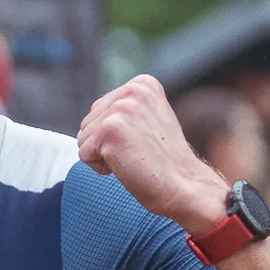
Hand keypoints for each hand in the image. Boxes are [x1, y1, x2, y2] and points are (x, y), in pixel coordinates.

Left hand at [77, 75, 227, 233]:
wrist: (185, 186)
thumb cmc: (165, 161)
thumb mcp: (148, 120)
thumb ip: (126, 109)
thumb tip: (95, 114)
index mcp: (143, 83)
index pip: (100, 109)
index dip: (117, 134)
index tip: (145, 142)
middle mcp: (132, 89)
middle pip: (88, 122)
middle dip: (107, 144)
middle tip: (139, 152)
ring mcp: (121, 108)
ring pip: (84, 138)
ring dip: (104, 156)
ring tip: (135, 158)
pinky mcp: (110, 129)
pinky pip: (84, 154)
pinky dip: (101, 168)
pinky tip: (129, 165)